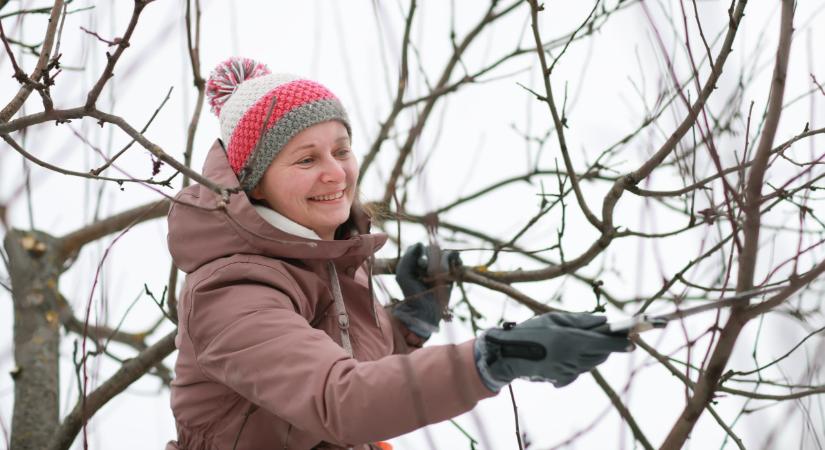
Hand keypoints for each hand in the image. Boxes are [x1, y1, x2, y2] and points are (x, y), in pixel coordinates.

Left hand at [392, 243, 461, 338]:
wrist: (425, 309)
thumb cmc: (411, 292)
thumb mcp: (403, 274)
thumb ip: (408, 257)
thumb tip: (419, 243)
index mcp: (413, 258)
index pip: (419, 246)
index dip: (421, 254)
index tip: (421, 266)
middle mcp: (426, 259)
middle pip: (432, 248)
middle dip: (432, 260)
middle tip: (428, 274)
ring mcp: (439, 263)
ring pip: (443, 252)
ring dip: (442, 264)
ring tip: (439, 276)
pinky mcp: (451, 269)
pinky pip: (455, 256)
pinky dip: (455, 260)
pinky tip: (450, 270)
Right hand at [474, 312, 631, 390]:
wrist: (508, 354)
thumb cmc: (530, 331)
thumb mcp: (554, 319)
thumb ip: (581, 320)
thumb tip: (604, 321)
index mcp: (572, 340)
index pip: (605, 343)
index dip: (621, 343)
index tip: (633, 342)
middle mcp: (573, 358)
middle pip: (601, 354)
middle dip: (605, 346)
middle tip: (600, 335)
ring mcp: (568, 371)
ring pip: (591, 363)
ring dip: (591, 353)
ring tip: (574, 342)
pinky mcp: (562, 379)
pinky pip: (578, 370)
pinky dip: (578, 362)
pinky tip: (562, 354)